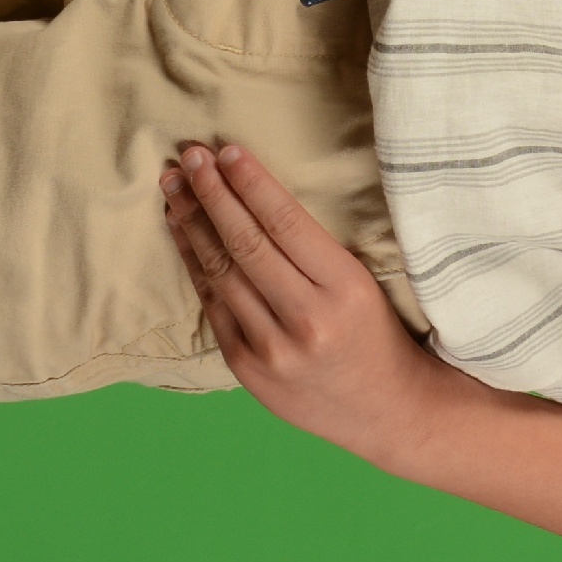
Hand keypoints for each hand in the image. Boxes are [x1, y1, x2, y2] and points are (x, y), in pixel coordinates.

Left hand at [160, 140, 442, 457]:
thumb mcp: (363, 284)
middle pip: (245, 244)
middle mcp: (307, 319)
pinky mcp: (247, 368)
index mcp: (346, 288)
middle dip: (212, 194)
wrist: (387, 411)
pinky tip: (182, 233)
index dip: (251, 183)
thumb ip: (314, 250)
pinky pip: (213, 306)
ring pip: (221, 273)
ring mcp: (272, 348)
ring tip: (173, 187)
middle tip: (188, 157)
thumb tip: (255, 195)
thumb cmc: (378, 334)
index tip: (227, 151)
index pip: (285, 222)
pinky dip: (194, 265)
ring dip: (192, 224)